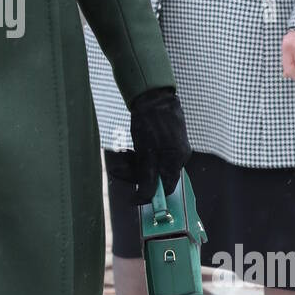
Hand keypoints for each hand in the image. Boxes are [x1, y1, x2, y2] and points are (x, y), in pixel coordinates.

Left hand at [121, 86, 192, 205]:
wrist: (152, 96)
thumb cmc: (150, 123)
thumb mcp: (145, 153)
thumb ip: (146, 177)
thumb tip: (144, 199)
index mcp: (177, 160)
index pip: (166, 187)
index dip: (149, 194)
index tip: (132, 197)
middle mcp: (178, 156)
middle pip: (156, 176)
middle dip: (134, 174)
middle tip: (117, 170)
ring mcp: (172, 147)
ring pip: (151, 165)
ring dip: (133, 164)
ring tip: (121, 156)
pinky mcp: (166, 140)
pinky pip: (151, 155)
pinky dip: (138, 156)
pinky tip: (127, 151)